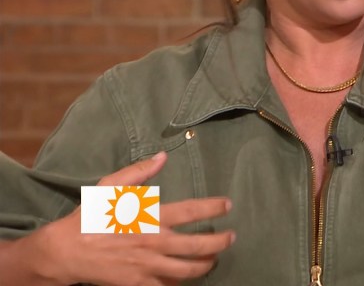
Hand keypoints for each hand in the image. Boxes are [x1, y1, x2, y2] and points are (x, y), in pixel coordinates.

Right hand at [24, 152, 234, 285]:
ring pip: (188, 270)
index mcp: (149, 217)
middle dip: (220, 242)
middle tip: (232, 237)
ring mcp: (147, 266)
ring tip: (214, 259)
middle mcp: (153, 242)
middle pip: (198, 246)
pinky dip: (181, 283)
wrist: (65, 252)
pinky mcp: (139, 284)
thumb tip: (162, 156)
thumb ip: (138, 172)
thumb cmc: (90, 217)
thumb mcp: (110, 187)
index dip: (214, 208)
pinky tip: (188, 277)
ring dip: (207, 264)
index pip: (191, 211)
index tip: (228, 205)